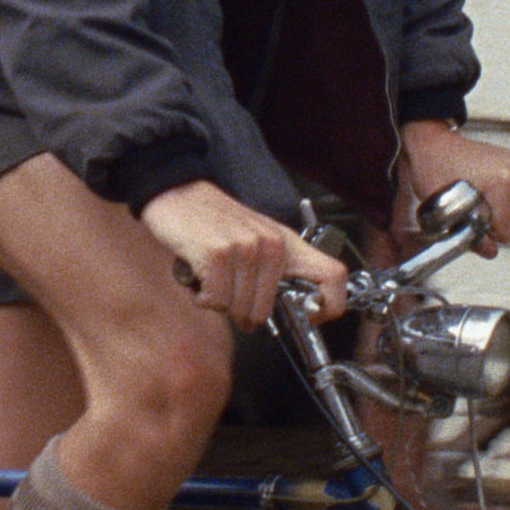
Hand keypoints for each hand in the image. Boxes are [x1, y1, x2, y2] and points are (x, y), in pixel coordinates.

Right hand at [139, 180, 346, 329]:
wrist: (176, 193)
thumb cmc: (213, 222)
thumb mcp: (257, 240)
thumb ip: (275, 273)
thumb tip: (288, 313)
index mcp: (288, 243)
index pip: (333, 276)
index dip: (329, 306)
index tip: (309, 317)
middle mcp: (272, 244)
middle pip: (266, 310)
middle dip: (242, 313)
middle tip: (228, 297)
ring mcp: (246, 248)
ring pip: (239, 308)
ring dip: (218, 303)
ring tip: (210, 278)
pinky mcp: (219, 254)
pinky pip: (215, 300)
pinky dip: (202, 297)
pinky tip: (198, 277)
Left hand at [395, 120, 509, 258]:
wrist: (429, 139)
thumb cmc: (431, 168)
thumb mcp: (441, 208)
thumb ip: (468, 235)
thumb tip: (491, 252)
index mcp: (503, 182)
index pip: (505, 231)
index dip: (483, 232)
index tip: (466, 218)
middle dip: (488, 219)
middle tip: (464, 203)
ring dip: (492, 207)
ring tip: (470, 191)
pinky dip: (496, 196)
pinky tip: (479, 185)